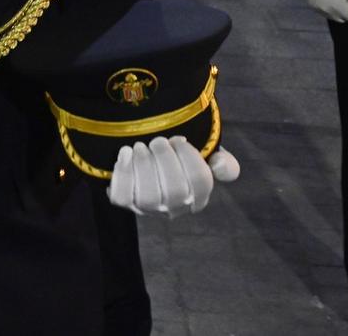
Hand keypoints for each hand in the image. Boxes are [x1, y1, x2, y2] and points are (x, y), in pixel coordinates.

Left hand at [106, 135, 232, 216]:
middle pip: (175, 191)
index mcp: (198, 196)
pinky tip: (125, 154)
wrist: (150, 157)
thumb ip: (224, 164)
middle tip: (158, 141)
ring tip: (140, 146)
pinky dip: (123, 173)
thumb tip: (219, 166)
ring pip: (148, 198)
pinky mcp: (127, 204)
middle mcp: (175, 208)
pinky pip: (122, 197)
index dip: (190, 157)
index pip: (201, 182)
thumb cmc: (181, 157)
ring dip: (144, 166)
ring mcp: (149, 208)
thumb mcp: (208, 156)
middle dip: (165, 160)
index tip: (179, 140)